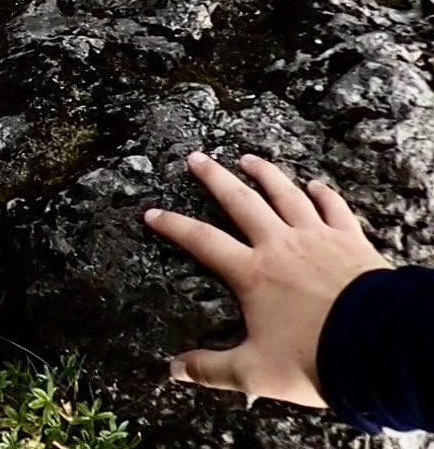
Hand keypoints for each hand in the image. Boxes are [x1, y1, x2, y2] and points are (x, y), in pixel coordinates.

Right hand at [145, 151, 391, 406]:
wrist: (380, 348)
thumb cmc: (315, 358)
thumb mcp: (254, 372)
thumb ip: (211, 369)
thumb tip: (174, 369)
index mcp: (251, 273)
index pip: (201, 241)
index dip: (173, 225)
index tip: (152, 213)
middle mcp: (279, 246)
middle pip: (241, 202)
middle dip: (215, 178)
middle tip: (197, 159)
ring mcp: (317, 238)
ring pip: (286, 195)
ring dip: (265, 174)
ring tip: (248, 158)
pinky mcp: (351, 241)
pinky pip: (334, 208)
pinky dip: (323, 194)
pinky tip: (315, 184)